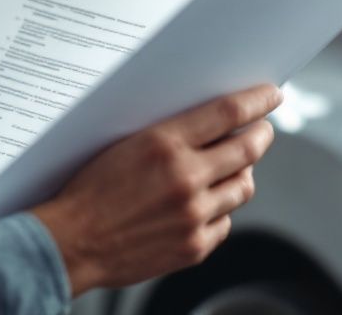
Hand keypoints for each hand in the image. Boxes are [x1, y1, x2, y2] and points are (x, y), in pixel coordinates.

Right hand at [32, 84, 280, 295]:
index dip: (257, 100)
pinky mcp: (194, 245)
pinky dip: (219, 210)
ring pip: (243, 187)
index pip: (228, 113)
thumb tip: (210, 123)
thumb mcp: (122, 145)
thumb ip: (168, 134)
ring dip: (242, 173)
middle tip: (261, 130)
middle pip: (248, 150)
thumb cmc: (87, 191)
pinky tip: (204, 203)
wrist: (71, 241)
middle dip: (260, 135)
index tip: (270, 95)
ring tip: (233, 168)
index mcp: (163, 144)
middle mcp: (185, 179)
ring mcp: (193, 215)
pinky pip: (224, 221)